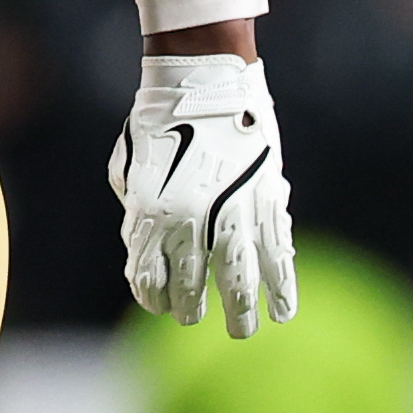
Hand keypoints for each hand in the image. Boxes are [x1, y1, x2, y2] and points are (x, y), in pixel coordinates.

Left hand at [106, 54, 295, 336]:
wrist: (202, 82)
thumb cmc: (158, 123)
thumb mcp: (130, 170)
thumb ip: (136, 211)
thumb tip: (142, 250)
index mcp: (150, 216)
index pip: (148, 279)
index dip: (154, 298)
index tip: (161, 305)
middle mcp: (189, 224)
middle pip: (191, 289)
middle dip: (191, 310)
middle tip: (195, 316)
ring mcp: (230, 215)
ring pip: (237, 282)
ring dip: (241, 312)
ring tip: (242, 330)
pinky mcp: (265, 203)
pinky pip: (276, 257)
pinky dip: (282, 289)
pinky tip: (283, 312)